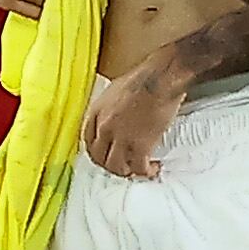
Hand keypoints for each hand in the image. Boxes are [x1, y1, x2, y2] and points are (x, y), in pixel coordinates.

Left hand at [80, 59, 186, 179]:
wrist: (161, 79)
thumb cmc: (144, 77)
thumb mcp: (116, 89)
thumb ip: (111, 106)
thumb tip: (117, 114)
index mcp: (97, 112)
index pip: (87, 141)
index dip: (96, 152)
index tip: (105, 154)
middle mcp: (104, 127)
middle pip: (98, 158)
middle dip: (110, 165)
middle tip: (121, 166)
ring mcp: (121, 138)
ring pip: (115, 167)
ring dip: (126, 171)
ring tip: (136, 169)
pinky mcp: (140, 145)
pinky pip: (138, 167)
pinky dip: (145, 171)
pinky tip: (152, 168)